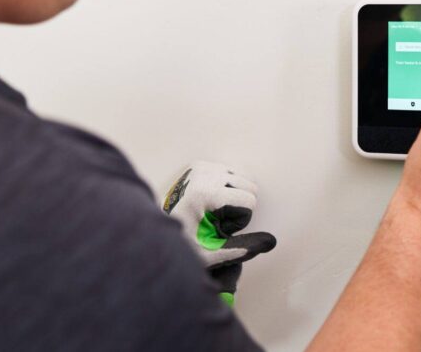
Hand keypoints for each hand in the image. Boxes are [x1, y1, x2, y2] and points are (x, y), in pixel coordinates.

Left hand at [162, 161, 276, 302]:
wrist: (150, 229)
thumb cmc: (180, 244)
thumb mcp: (209, 254)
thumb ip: (241, 249)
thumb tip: (270, 242)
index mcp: (207, 194)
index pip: (250, 201)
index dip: (238, 221)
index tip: (216, 229)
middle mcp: (205, 174)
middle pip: (250, 187)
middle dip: (238, 207)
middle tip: (214, 221)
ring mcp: (201, 167)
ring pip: (244, 178)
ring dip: (235, 196)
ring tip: (211, 211)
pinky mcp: (199, 164)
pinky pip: (231, 172)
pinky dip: (228, 187)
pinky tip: (209, 201)